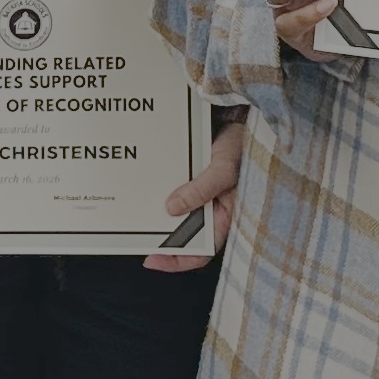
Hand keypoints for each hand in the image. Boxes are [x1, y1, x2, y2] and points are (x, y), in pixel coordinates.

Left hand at [147, 113, 242, 272]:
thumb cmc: (243, 144)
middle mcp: (212, 210)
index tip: (152, 259)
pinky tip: (144, 190)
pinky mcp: (192, 179)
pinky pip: (175, 190)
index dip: (177, 260)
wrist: (242, 117)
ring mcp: (201, 195)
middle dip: (162, 238)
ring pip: (177, 213)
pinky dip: (160, 192)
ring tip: (135, 215)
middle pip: (185, 234)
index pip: (202, 250)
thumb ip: (201, 189)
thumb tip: (172, 209)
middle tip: (135, 236)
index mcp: (226, 216)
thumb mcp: (224, 168)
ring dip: (158, 215)